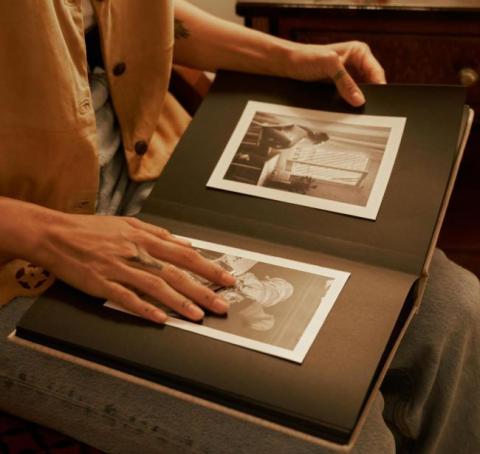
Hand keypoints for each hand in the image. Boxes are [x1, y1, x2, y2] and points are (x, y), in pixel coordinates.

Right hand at [34, 213, 234, 323]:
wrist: (56, 234)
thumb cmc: (93, 230)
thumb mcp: (130, 223)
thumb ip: (160, 234)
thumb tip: (186, 243)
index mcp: (146, 238)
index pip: (185, 254)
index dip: (208, 267)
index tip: (226, 278)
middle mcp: (137, 252)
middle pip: (177, 272)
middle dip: (203, 289)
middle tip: (222, 303)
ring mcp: (120, 268)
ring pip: (156, 286)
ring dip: (180, 302)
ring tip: (198, 315)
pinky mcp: (102, 283)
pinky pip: (127, 298)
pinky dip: (144, 309)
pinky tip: (160, 319)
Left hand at [284, 41, 385, 106]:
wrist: (288, 64)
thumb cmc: (306, 57)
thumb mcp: (329, 66)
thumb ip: (345, 82)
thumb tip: (359, 100)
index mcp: (359, 52)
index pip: (377, 73)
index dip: (378, 88)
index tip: (377, 102)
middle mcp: (356, 63)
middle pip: (370, 84)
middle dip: (367, 96)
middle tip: (364, 109)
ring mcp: (347, 76)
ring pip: (359, 93)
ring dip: (356, 101)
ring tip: (354, 109)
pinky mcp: (338, 86)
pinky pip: (348, 97)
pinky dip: (347, 103)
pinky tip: (345, 109)